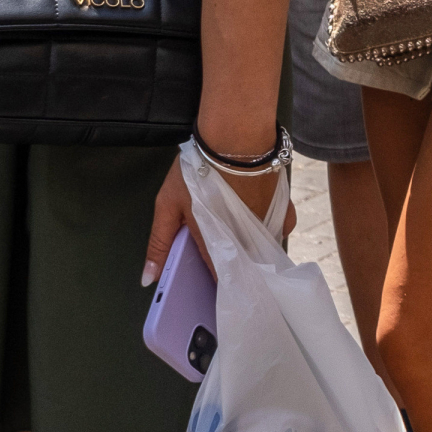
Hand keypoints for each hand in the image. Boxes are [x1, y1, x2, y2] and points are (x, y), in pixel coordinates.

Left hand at [142, 153, 288, 287]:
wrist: (237, 136)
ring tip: (240, 247)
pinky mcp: (282, 208)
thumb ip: (159, 243)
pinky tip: (258, 225)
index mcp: (215, 243)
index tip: (209, 295)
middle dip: (234, 269)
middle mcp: (245, 239)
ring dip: (251, 252)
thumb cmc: (197, 170)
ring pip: (261, 250)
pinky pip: (278, 230)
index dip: (214, 287)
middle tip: (224, 265)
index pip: (218, 278)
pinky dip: (269, 232)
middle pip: (242, 265)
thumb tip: (149, 280)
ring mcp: (266, 224)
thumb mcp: (167, 205)